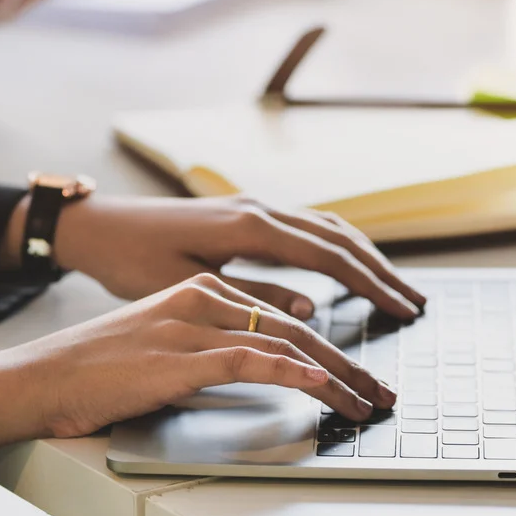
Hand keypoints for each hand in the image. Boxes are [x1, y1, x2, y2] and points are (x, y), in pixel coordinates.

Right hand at [0, 274, 397, 465]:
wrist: (42, 376)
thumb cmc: (98, 368)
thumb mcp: (163, 344)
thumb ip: (212, 344)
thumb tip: (263, 361)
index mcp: (202, 291)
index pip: (284, 308)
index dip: (330, 338)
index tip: (360, 367)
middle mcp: (204, 298)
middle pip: (297, 322)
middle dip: (349, 360)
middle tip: (382, 389)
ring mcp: (194, 324)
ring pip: (286, 340)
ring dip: (337, 374)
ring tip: (367, 401)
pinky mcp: (182, 356)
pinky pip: (252, 360)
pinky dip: (294, 372)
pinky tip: (320, 385)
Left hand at [22, 194, 427, 320]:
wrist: (98, 226)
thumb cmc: (132, 259)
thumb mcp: (189, 287)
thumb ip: (251, 297)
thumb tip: (309, 309)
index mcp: (249, 226)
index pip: (329, 255)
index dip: (371, 283)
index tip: (403, 307)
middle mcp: (258, 208)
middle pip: (339, 237)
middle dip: (381, 271)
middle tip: (416, 303)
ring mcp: (254, 207)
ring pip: (327, 226)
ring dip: (365, 255)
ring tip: (395, 285)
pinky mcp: (245, 214)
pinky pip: (307, 225)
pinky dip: (338, 245)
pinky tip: (348, 265)